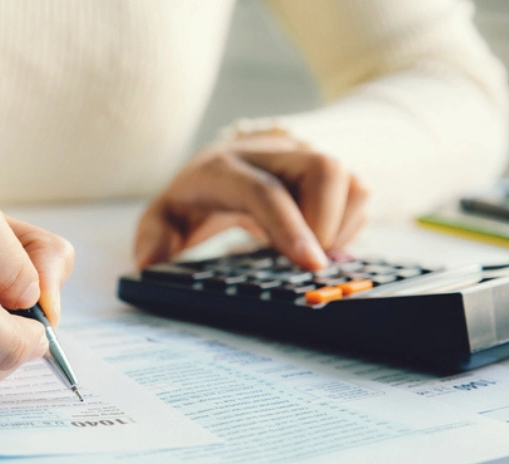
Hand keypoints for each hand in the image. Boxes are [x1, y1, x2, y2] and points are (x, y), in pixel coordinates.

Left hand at [135, 134, 367, 269]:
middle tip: (307, 262)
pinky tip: (319, 242)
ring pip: (350, 180)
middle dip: (326, 222)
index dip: (290, 227)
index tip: (310, 265)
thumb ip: (154, 237)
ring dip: (340, 225)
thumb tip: (149, 263)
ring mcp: (304, 158)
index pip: (265, 191)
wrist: (223, 165)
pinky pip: (359, 193)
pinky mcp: (328, 170)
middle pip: (323, 168)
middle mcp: (270, 153)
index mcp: (224, 167)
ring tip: (308, 252)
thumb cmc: (195, 198)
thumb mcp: (164, 217)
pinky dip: (348, 225)